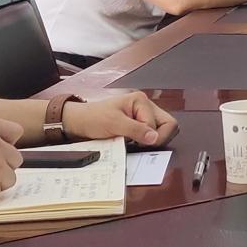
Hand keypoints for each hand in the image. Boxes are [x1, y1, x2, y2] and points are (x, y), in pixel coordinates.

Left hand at [63, 92, 177, 147]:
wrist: (78, 123)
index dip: (151, 136)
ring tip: (135, 143)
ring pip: (162, 130)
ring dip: (151, 140)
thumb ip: (135, 129)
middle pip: (168, 124)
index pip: (161, 123)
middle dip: (158, 137)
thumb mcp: (113, 123)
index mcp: (141, 101)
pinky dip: (146, 142)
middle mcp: (146, 107)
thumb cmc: (93, 119)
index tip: (136, 143)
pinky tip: (133, 144)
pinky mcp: (139, 126)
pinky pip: (152, 135)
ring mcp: (143, 117)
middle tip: (140, 145)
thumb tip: (155, 138)